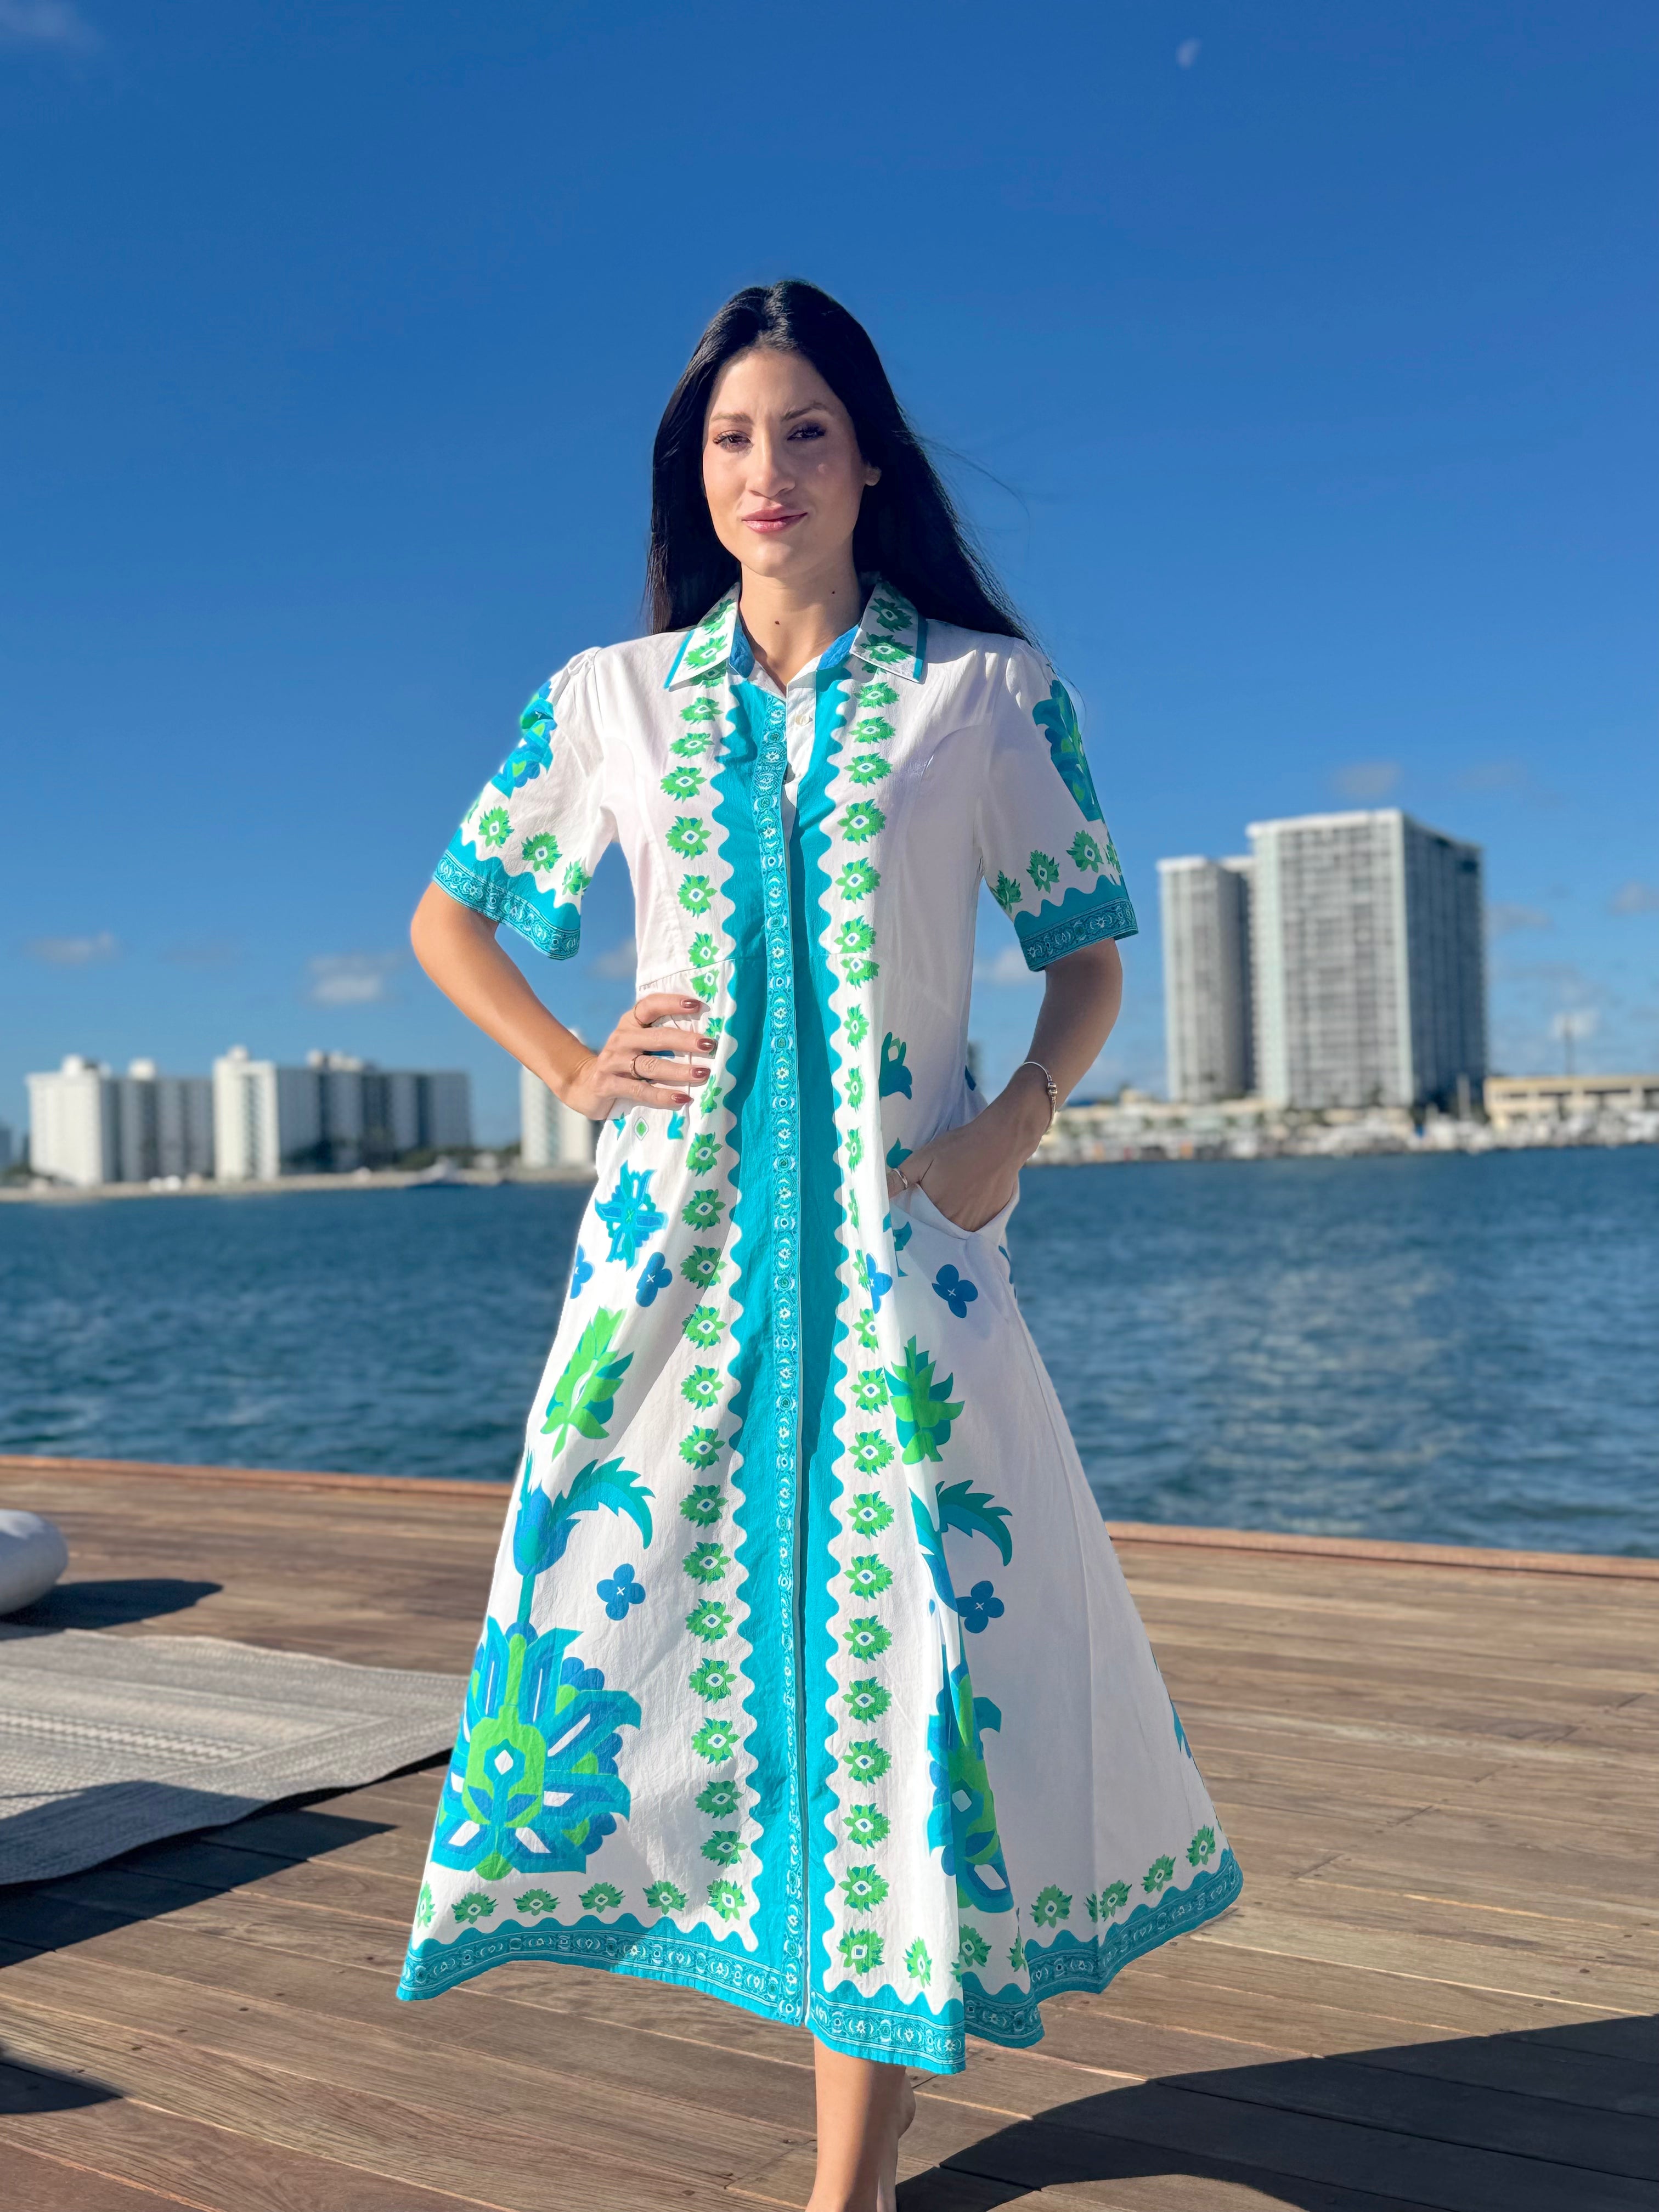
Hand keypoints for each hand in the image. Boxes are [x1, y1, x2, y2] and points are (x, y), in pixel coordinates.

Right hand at [560, 993, 713, 1118]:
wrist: (586, 1086)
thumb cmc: (624, 1063)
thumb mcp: (638, 1045)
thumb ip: (661, 1038)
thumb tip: (703, 1039)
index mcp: (629, 1023)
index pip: (649, 1005)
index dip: (672, 1003)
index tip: (697, 1005)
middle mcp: (621, 1039)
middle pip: (656, 1037)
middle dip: (685, 1040)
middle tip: (709, 1044)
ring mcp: (612, 1062)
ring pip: (651, 1065)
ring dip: (679, 1070)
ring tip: (702, 1073)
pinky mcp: (607, 1085)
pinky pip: (640, 1090)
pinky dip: (663, 1095)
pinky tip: (683, 1098)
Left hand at [885, 1073, 1050, 1232]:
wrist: (1001, 1142)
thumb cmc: (959, 1147)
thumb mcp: (924, 1157)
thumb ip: (900, 1178)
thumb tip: (879, 1194)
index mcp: (935, 1210)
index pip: (916, 1227)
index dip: (911, 1222)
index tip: (906, 1216)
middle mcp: (955, 1224)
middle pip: (935, 1233)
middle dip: (927, 1227)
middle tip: (925, 1213)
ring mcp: (975, 1225)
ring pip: (953, 1234)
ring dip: (946, 1227)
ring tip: (944, 1210)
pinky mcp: (990, 1221)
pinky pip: (971, 1231)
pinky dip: (964, 1224)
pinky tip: (962, 1209)